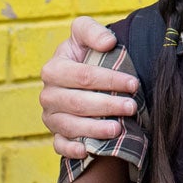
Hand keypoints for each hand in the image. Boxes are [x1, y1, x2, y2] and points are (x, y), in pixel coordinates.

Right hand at [40, 17, 138, 159]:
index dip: (109, 80)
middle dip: (107, 105)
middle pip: (78, 103)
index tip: (134, 83)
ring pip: (71, 126)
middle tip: (132, 107)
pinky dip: (72, 150)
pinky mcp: (55, 134)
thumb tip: (108, 42)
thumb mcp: (84, 34)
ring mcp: (50, 117)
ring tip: (118, 129)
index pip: (83, 75)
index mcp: (53, 69)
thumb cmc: (84, 54)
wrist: (78, 77)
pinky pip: (60, 145)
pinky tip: (89, 150)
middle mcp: (48, 94)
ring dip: (95, 129)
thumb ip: (93, 32)